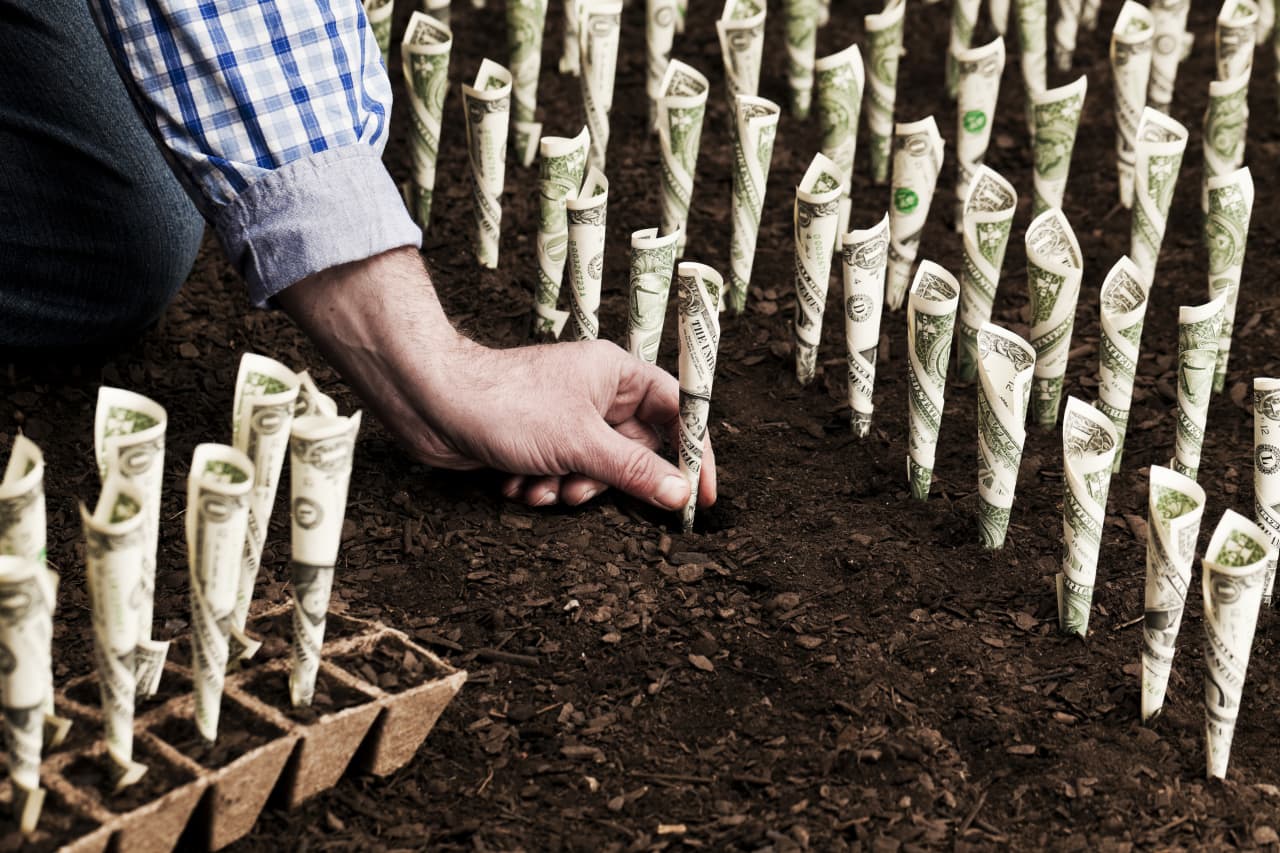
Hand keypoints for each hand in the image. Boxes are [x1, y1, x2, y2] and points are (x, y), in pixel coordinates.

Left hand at [277, 248, 715, 510]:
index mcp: (617, 374)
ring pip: (598, 468)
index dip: (694, 450)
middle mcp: (596, 392)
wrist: (431, 404)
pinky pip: (564, 473)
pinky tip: (518, 486)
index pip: (677, 410)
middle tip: (589, 491)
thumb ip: (635, 471)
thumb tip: (680, 492)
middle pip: (636, 448)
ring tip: (545, 487)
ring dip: (573, 488)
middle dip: (611, 480)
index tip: (701, 493)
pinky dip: (546, 487)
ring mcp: (567, 417)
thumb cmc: (506, 404)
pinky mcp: (539, 441)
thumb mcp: (580, 444)